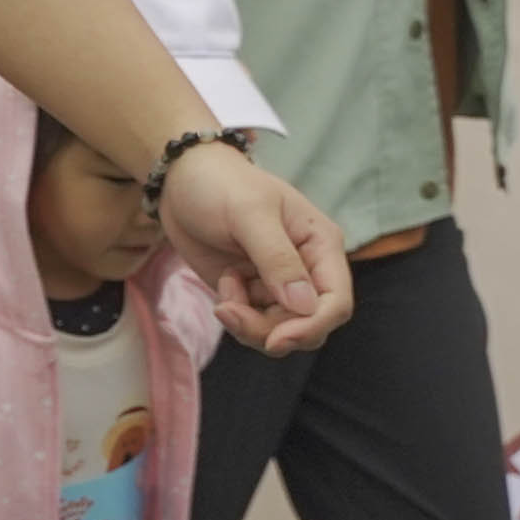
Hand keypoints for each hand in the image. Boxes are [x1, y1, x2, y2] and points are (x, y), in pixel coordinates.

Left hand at [158, 144, 351, 354]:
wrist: (182, 181)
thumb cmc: (221, 184)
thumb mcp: (249, 213)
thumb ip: (277, 257)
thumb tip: (304, 305)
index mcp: (321, 245)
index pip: (336, 302)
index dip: (312, 327)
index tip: (275, 339)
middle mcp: (307, 269)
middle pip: (308, 326)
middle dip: (270, 330)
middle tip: (229, 310)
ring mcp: (279, 284)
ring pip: (280, 332)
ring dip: (248, 325)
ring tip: (225, 290)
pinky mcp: (252, 293)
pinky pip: (255, 326)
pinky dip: (236, 317)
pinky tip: (224, 285)